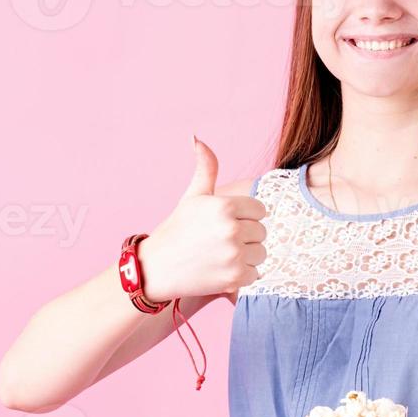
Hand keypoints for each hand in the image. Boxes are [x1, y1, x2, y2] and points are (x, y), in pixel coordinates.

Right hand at [139, 136, 267, 302]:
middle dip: (245, 236)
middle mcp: (232, 229)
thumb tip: (196, 138)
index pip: (259, 209)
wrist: (155, 269)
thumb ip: (205, 168)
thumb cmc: (176, 230)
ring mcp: (234, 255)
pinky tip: (221, 270)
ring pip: (261, 253)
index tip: (224, 224)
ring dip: (246, 256)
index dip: (244, 216)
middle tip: (219, 241)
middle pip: (261, 232)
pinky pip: (255, 274)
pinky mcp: (235, 278)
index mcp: (224, 206)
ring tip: (221, 256)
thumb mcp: (192, 197)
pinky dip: (242, 275)